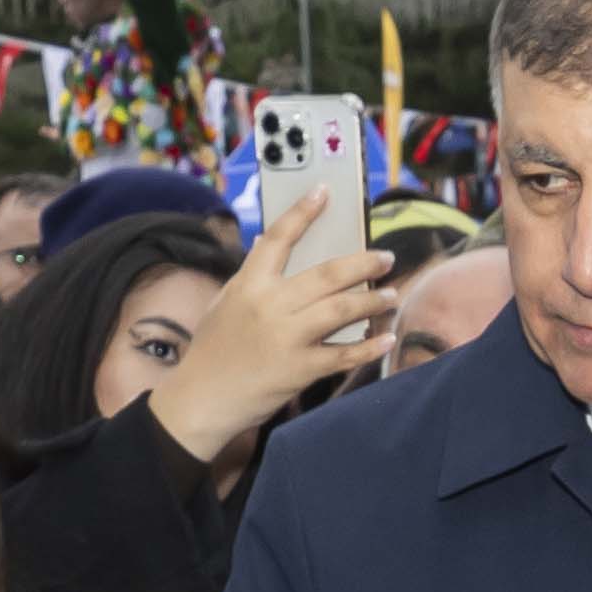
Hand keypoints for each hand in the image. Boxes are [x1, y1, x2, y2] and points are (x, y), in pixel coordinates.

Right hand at [149, 190, 401, 466]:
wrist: (201, 399)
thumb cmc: (213, 351)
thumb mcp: (224, 303)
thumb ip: (252, 277)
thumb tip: (276, 245)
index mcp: (248, 285)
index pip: (278, 238)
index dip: (302, 212)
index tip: (324, 192)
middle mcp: (270, 306)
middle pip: (327, 274)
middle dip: (363, 263)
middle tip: (386, 258)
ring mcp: (287, 337)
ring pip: (342, 310)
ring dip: (372, 300)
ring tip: (390, 294)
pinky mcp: (299, 369)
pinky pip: (343, 355)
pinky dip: (368, 347)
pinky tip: (386, 338)